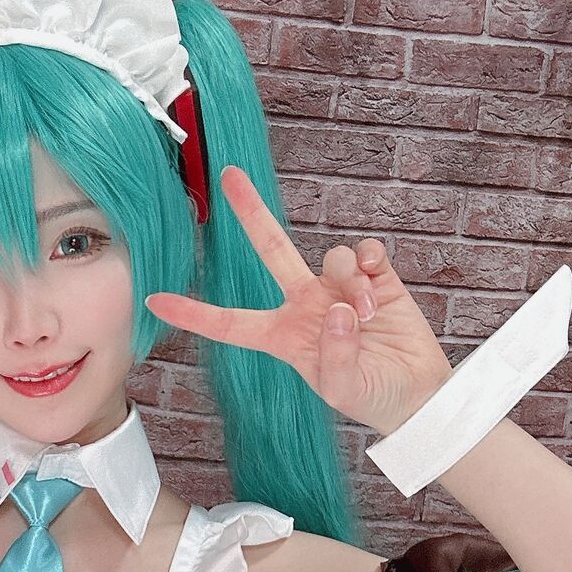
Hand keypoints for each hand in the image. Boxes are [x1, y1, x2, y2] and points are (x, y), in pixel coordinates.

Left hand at [144, 166, 453, 435]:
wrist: (417, 391)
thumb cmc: (371, 396)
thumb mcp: (342, 390)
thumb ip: (335, 354)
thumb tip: (338, 309)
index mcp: (282, 336)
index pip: (228, 323)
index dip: (192, 312)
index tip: (154, 300)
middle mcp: (304, 304)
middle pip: (272, 249)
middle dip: (251, 212)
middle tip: (228, 176)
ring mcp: (338, 287)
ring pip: (333, 258)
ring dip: (351, 284)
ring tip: (368, 317)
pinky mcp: (375, 276)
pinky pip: (365, 252)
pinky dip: (372, 267)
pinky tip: (379, 287)